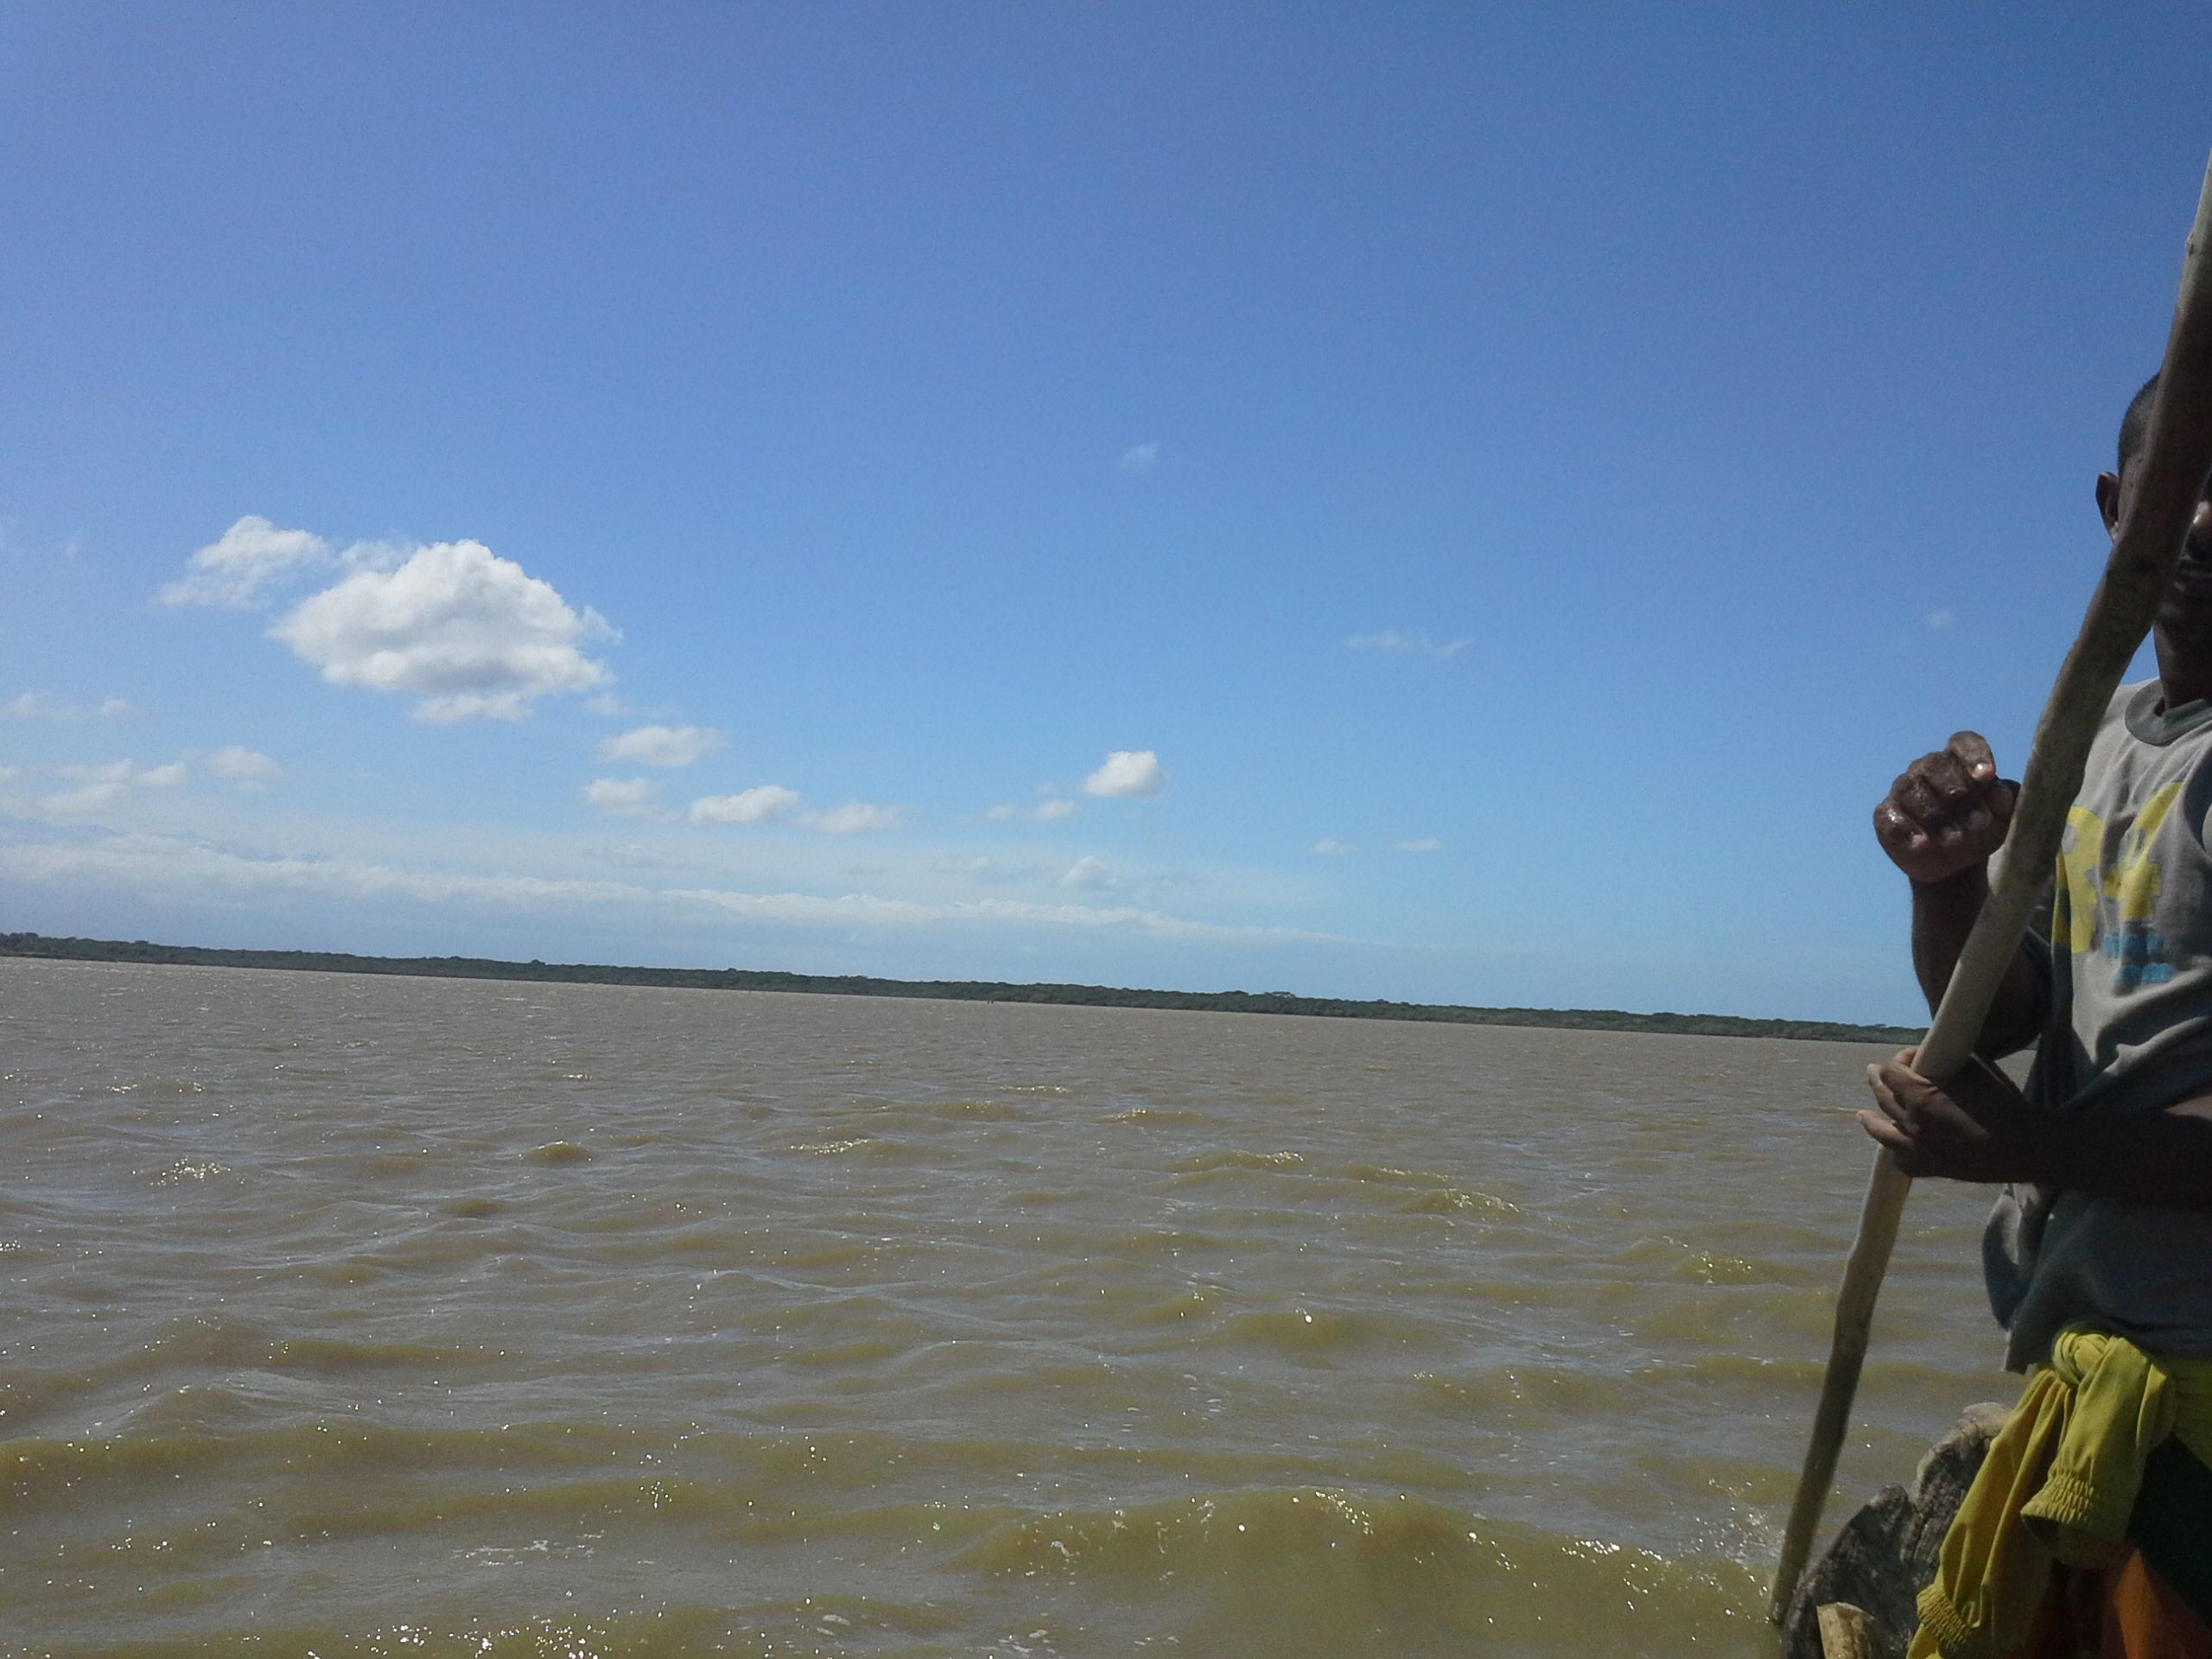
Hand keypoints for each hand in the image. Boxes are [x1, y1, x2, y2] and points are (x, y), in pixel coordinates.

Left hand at [1859, 1048, 2048, 1182]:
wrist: (2025, 1144)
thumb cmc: (2002, 1101)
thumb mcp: (1973, 1066)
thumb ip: (1945, 1059)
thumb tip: (1930, 1054)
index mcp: (1919, 1096)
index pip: (1891, 1070)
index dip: (1899, 1058)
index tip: (1912, 1055)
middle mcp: (1911, 1123)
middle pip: (1883, 1097)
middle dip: (1879, 1080)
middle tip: (1874, 1072)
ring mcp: (1918, 1148)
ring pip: (1882, 1132)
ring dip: (1871, 1119)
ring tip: (1862, 1114)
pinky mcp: (1932, 1168)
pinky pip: (1902, 1161)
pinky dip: (1895, 1152)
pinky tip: (1892, 1147)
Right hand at [1873, 732, 2018, 884]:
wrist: (1956, 863)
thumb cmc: (1982, 828)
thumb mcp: (2003, 816)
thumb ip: (2005, 799)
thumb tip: (1997, 791)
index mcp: (1959, 761)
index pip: (1963, 743)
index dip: (1974, 756)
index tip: (1986, 777)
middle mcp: (1928, 769)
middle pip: (1933, 765)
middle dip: (1955, 792)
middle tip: (1977, 822)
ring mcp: (1903, 791)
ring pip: (1909, 788)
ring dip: (1932, 813)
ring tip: (1954, 839)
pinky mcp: (1886, 815)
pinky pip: (1888, 815)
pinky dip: (1903, 829)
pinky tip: (1921, 844)